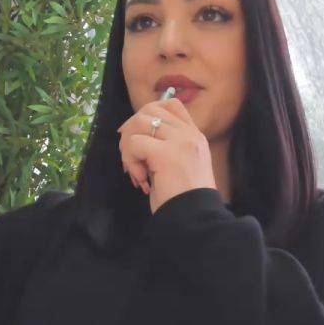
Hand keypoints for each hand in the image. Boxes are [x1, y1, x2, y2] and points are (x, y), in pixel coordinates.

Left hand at [117, 98, 216, 213]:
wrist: (195, 219)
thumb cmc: (185, 200)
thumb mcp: (179, 166)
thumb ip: (165, 148)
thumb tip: (136, 138)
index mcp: (195, 136)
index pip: (171, 105)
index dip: (148, 115)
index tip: (138, 137)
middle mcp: (189, 134)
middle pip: (150, 110)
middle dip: (132, 130)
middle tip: (130, 156)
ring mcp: (179, 141)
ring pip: (139, 123)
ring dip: (128, 146)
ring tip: (134, 169)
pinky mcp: (165, 154)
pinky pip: (134, 144)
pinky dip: (130, 160)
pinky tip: (140, 179)